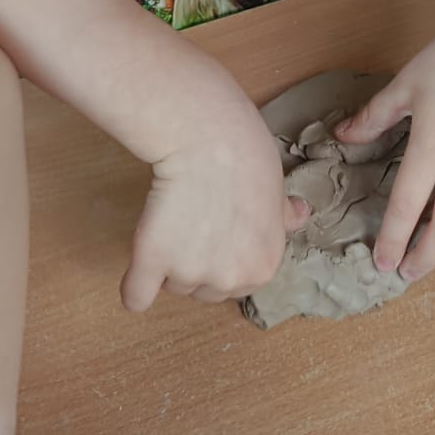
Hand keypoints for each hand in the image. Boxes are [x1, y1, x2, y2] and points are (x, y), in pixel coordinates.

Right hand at [121, 62, 307, 308]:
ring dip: (167, 262)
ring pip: (171, 285)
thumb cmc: (246, 155)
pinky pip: (136, 296)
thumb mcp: (277, 189)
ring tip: (173, 216)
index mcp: (263, 267)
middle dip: (196, 261)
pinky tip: (138, 270)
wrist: (208, 138)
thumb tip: (299, 215)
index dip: (223, 254)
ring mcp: (189, 275)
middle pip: (203, 289)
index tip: (217, 226)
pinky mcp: (152, 264)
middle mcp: (229, 281)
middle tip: (194, 218)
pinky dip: (134, 287)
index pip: (236, 282)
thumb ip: (284, 216)